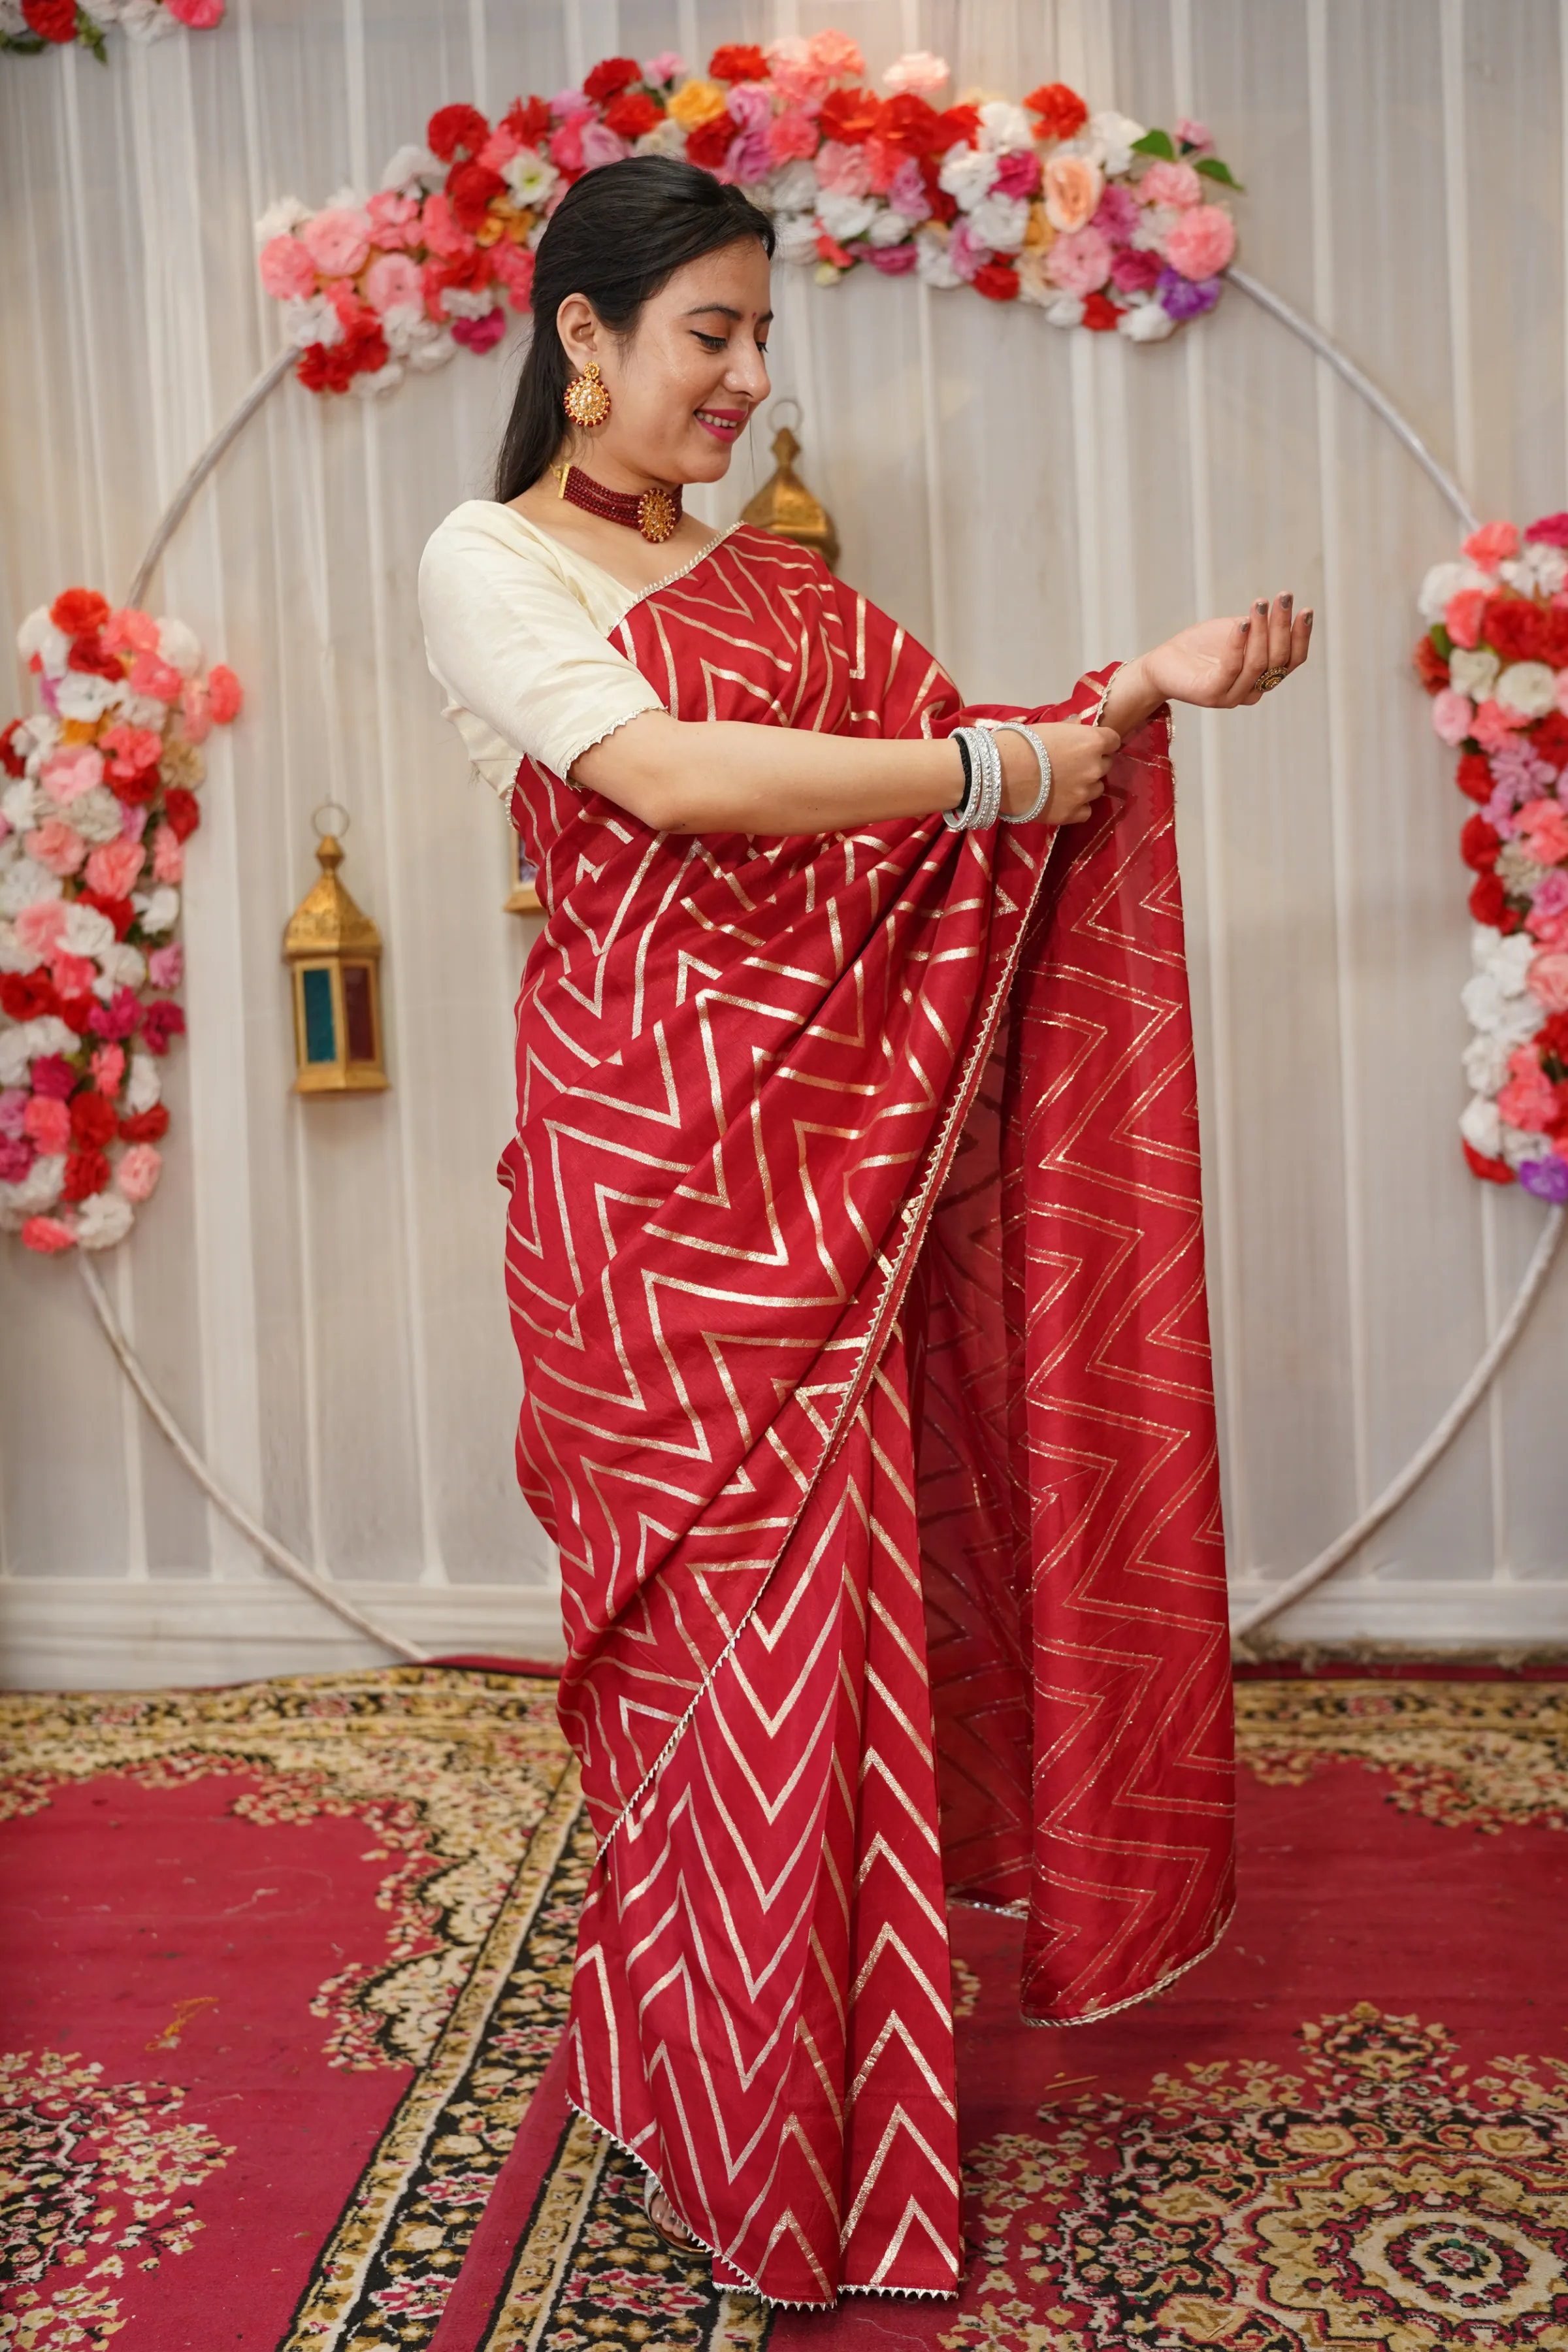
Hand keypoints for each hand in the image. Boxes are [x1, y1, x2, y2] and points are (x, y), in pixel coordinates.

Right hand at [997, 721, 1120, 824]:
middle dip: (1092, 764)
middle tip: (1070, 766)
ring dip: (1084, 786)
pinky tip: (1061, 802)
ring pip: (1096, 789)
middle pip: (1105, 765)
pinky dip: (1077, 807)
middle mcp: (1095, 767)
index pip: (1113, 740)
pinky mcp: (1073, 814)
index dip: (1101, 743)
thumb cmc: (1020, 742)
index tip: (1088, 745)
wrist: (1000, 772)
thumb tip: (1078, 725)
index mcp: (1092, 741)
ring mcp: (1085, 793)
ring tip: (1062, 786)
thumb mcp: (1047, 727)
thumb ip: (1069, 728)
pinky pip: (1085, 811)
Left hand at [1138, 592, 1312, 710]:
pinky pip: (1232, 668)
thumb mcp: (1237, 631)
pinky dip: (1238, 644)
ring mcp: (1233, 696)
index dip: (1301, 636)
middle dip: (1283, 626)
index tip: (1305, 609)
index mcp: (1263, 677)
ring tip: (1260, 603)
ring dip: (1262, 630)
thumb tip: (1283, 612)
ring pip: (1258, 663)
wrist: (1163, 663)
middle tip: (1284, 597)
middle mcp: (1252, 690)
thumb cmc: (1201, 646)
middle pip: (1278, 660)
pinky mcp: (1212, 695)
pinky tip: (1241, 623)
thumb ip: (1259, 627)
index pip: (1292, 660)